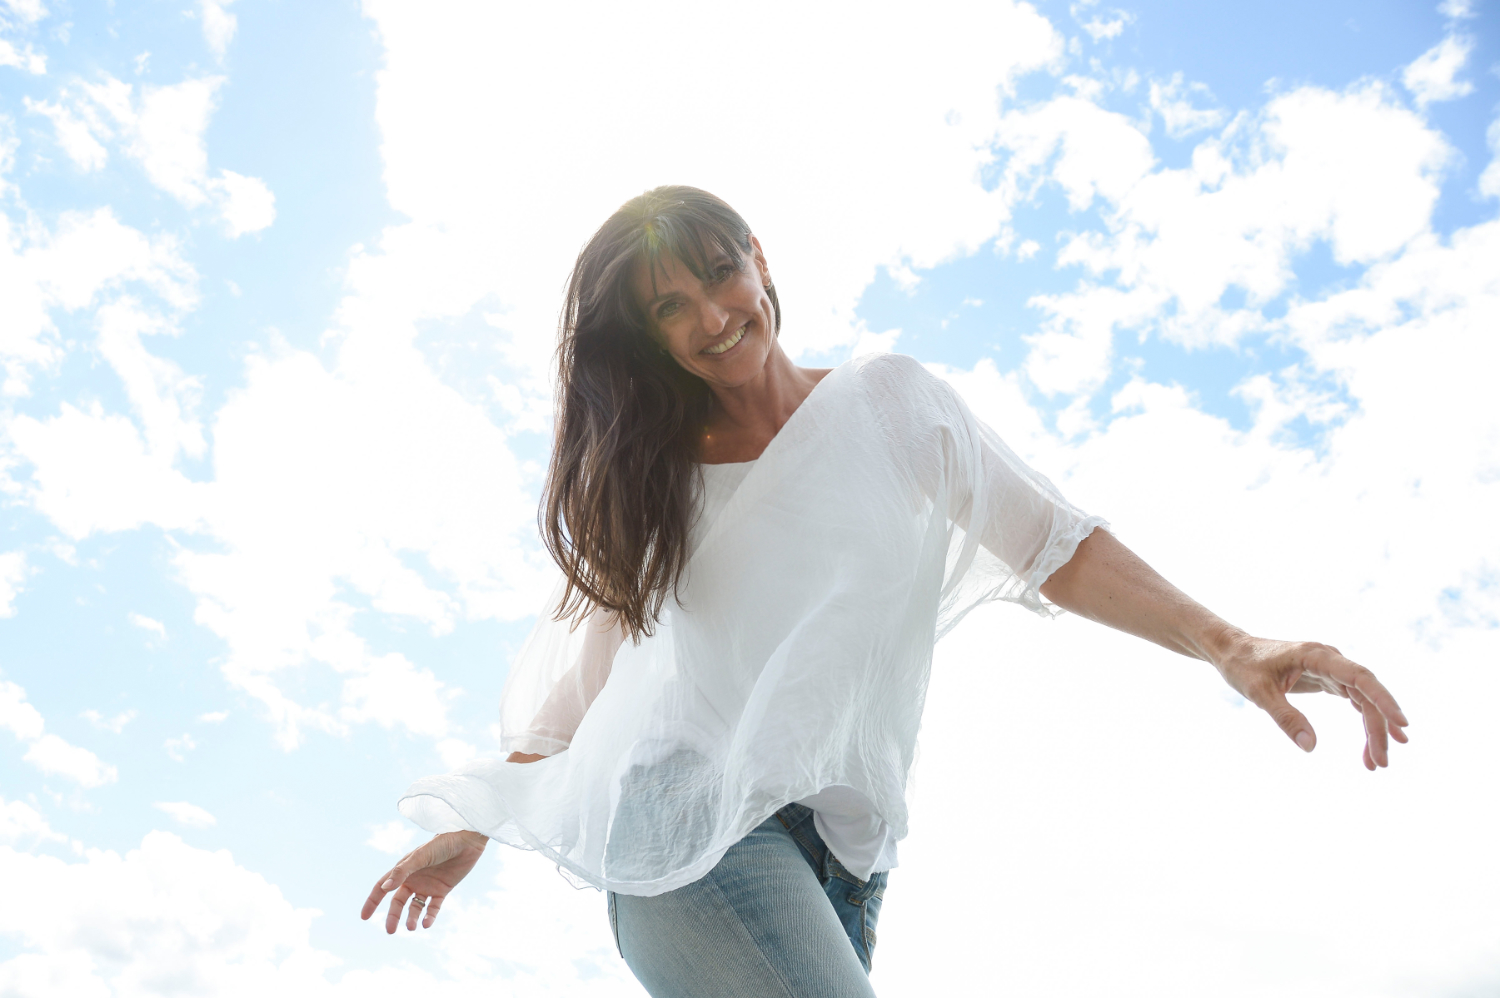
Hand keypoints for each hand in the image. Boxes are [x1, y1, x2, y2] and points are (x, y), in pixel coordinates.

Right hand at [360, 830, 487, 932]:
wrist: (468, 840)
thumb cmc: (442, 843)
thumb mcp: (421, 856)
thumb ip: (403, 871)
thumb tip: (384, 888)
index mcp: (404, 869)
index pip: (383, 887)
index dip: (372, 901)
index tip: (364, 917)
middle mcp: (413, 879)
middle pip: (398, 902)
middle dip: (393, 916)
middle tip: (390, 931)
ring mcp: (427, 886)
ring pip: (415, 907)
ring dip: (411, 918)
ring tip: (411, 927)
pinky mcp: (442, 890)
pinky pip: (433, 908)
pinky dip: (429, 917)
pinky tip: (426, 924)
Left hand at [1214, 636, 1408, 769]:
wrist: (1232, 651)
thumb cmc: (1243, 666)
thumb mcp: (1259, 693)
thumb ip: (1284, 717)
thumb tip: (1311, 747)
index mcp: (1316, 656)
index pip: (1360, 677)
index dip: (1384, 699)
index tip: (1402, 723)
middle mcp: (1330, 660)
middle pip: (1367, 694)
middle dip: (1379, 728)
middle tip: (1382, 762)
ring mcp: (1330, 670)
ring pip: (1364, 700)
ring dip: (1373, 730)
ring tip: (1377, 763)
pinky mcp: (1326, 679)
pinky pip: (1354, 701)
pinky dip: (1363, 723)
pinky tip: (1369, 744)